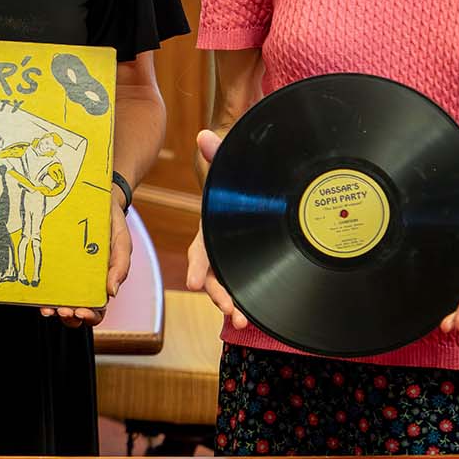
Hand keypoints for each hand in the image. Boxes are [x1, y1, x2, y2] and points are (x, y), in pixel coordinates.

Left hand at [43, 189, 131, 326]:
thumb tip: (112, 293)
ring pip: (60, 302)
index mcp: (102, 282)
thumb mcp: (122, 242)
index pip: (98, 309)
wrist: (98, 200)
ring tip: (50, 308)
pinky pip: (48, 283)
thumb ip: (121, 266)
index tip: (83, 311)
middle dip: (70, 316)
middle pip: (77, 311)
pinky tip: (39, 296)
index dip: (90, 316)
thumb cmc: (112, 224)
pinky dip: (43, 294)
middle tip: (64, 310)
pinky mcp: (54, 264)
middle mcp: (83, 283)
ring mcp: (67, 275)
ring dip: (55, 310)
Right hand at [184, 129, 245, 328]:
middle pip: (215, 277)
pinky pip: (250, 289)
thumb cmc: (242, 181)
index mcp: (211, 228)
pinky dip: (254, 303)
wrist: (260, 190)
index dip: (198, 266)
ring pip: (232, 288)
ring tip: (244, 322)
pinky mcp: (253, 269)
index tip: (194, 282)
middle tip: (231, 311)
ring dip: (236, 306)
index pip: (201, 249)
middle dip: (220, 296)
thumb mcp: (230, 168)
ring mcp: (236, 261)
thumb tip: (204, 136)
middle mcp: (221, 249)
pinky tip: (263, 318)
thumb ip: (217, 154)